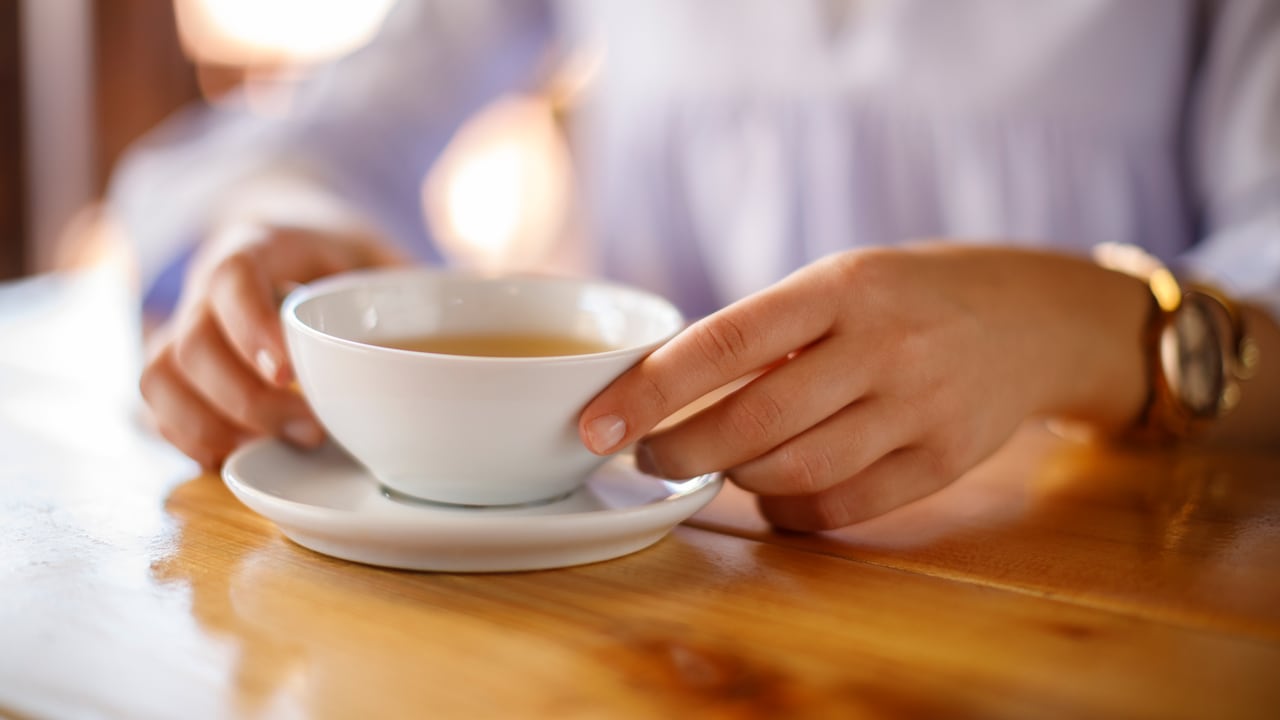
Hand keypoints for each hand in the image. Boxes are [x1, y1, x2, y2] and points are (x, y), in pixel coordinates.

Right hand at [140, 223, 403, 467]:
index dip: (251, 326)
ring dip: (217, 425)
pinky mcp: (176, 370)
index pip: (233, 277)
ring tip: (285, 446)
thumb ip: (406, 283)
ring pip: (161, 378)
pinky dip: (193, 439)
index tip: (288, 372)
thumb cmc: (338, 258)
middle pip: (192, 343)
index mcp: (257, 247)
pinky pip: (158, 406)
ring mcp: (183, 329)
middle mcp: (204, 289)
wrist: (285, 243)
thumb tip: (460, 311)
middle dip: (248, 400)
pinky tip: (242, 457)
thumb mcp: (375, 253)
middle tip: (312, 430)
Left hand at [579, 244, 1149, 530]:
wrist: (1033, 318)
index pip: (725, 342)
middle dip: (680, 450)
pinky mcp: (945, 461)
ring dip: (735, 477)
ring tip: (714, 464)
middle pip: (753, 421)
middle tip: (645, 456)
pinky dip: (790, 510)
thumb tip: (663, 391)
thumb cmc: (907, 297)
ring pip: (795, 471)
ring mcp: (920, 407)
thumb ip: (767, 332)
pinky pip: (843, 508)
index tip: (597, 424)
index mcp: (841, 286)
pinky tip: (772, 491)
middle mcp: (883, 346)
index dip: (651, 390)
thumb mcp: (840, 281)